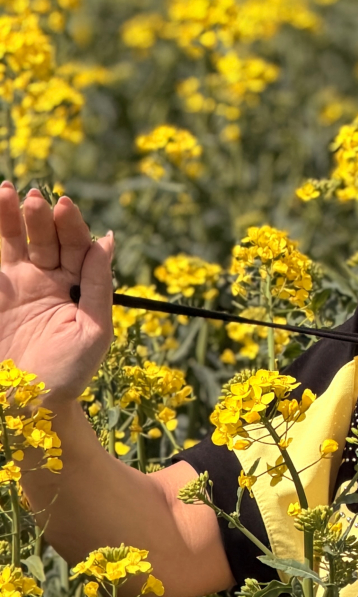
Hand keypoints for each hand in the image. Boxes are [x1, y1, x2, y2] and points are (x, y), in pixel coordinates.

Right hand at [0, 182, 112, 404]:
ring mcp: (16, 285)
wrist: (26, 404)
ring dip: (10, 216)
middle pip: (45, 238)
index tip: (65, 205)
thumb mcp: (94, 330)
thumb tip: (108, 239)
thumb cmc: (68, 373)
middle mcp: (47, 281)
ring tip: (6, 192)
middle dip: (40, 217)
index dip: (71, 225)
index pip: (76, 246)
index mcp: (76, 287)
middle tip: (34, 199)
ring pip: (14, 241)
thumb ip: (99, 284)